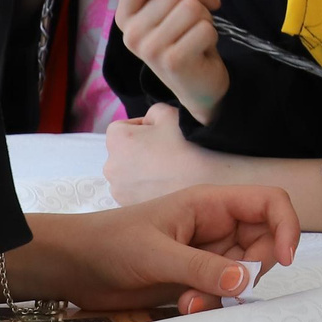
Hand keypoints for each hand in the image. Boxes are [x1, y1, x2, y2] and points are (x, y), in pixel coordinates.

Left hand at [0, 187, 300, 315]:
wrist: (74, 267)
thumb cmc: (111, 243)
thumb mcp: (157, 254)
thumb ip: (202, 268)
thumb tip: (247, 281)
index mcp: (211, 204)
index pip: (269, 203)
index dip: (286, 226)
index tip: (285, 259)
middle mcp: (216, 227)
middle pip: (263, 245)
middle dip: (249, 273)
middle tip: (222, 293)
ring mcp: (206, 255)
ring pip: (243, 275)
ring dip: (226, 295)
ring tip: (190, 306)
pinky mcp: (194, 280)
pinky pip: (222, 293)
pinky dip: (212, 305)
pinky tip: (186, 310)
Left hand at [105, 102, 223, 206]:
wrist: (210, 183)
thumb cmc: (188, 145)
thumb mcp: (170, 112)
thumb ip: (152, 112)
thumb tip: (149, 124)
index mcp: (117, 140)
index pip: (123, 127)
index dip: (144, 127)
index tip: (164, 133)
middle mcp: (111, 167)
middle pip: (124, 152)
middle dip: (141, 150)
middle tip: (169, 151)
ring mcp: (120, 192)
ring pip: (130, 174)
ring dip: (144, 170)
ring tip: (171, 170)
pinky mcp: (132, 209)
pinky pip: (136, 193)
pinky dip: (149, 188)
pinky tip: (170, 185)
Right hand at [114, 0, 227, 121]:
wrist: (197, 84)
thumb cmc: (183, 38)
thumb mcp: (169, 6)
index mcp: (125, 16)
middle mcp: (131, 34)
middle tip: (204, 10)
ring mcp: (150, 50)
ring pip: (192, 6)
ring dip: (206, 15)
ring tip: (200, 31)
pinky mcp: (173, 61)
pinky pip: (205, 27)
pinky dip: (212, 33)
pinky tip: (203, 47)